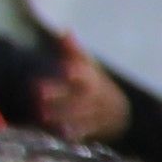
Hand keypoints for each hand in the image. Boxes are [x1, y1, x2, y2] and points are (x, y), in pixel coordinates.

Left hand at [35, 31, 132, 146]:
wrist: (123, 113)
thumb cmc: (98, 85)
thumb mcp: (89, 66)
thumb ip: (73, 50)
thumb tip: (64, 29)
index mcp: (95, 78)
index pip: (86, 74)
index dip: (78, 72)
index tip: (66, 69)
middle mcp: (98, 95)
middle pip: (80, 95)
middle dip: (59, 94)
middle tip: (38, 91)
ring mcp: (100, 113)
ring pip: (82, 114)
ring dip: (62, 114)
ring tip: (42, 114)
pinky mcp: (98, 128)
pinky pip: (87, 131)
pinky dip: (76, 132)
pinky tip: (62, 133)